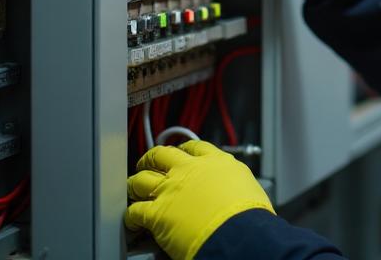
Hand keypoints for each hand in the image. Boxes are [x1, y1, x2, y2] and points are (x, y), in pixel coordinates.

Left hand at [126, 140, 273, 259]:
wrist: (240, 233)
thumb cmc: (249, 216)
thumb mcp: (248, 187)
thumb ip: (233, 183)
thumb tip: (235, 191)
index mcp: (215, 162)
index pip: (193, 147)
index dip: (182, 149)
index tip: (180, 152)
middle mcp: (189, 170)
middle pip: (161, 155)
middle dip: (151, 159)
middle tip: (148, 164)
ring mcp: (170, 190)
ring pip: (141, 179)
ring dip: (135, 184)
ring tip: (133, 189)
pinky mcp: (157, 214)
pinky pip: (135, 212)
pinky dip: (131, 216)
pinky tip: (133, 220)